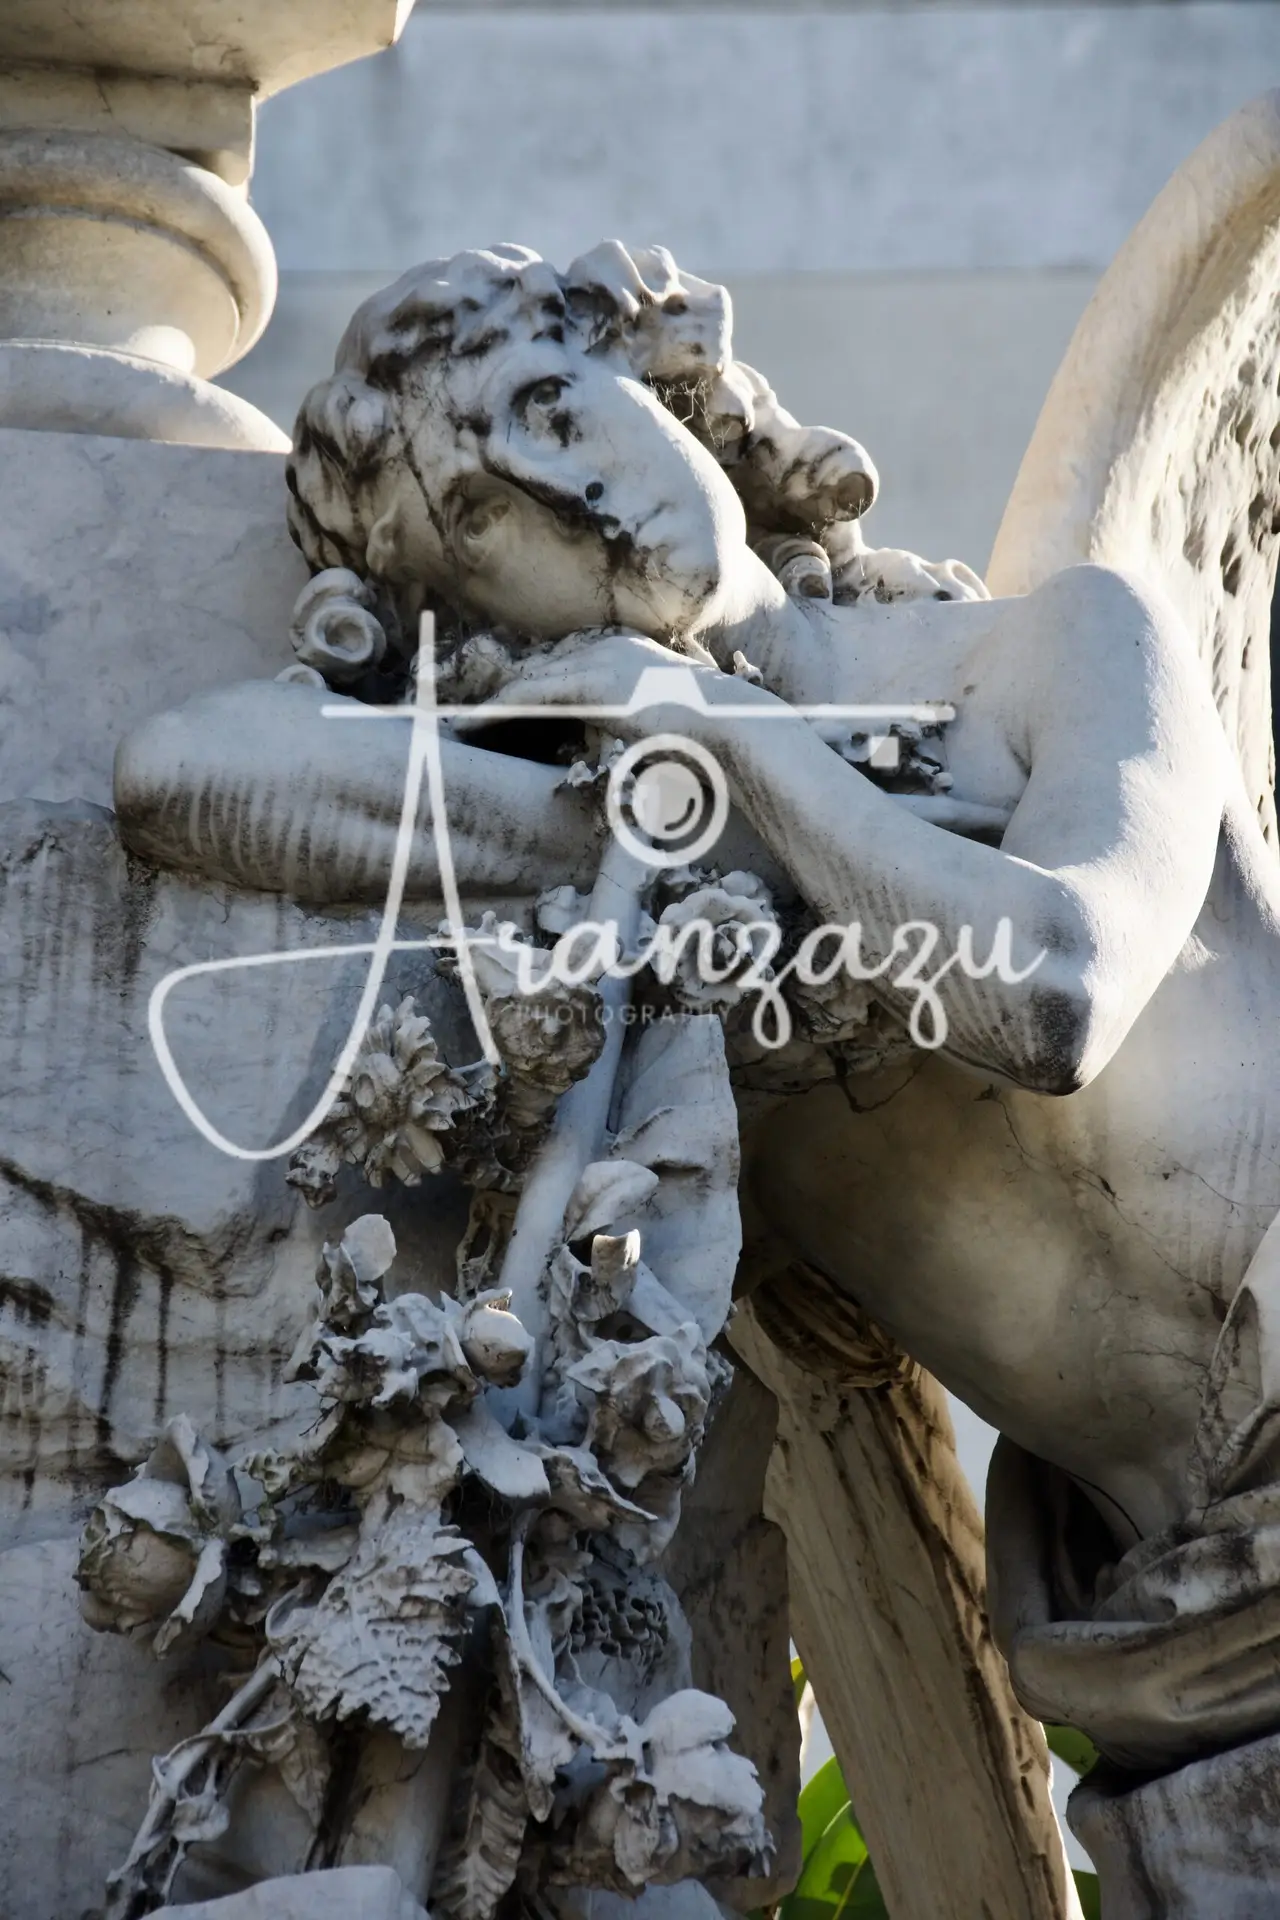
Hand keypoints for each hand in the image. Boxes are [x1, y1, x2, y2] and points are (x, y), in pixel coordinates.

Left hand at [446, 628, 735, 742]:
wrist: (735, 731)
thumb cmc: (709, 737)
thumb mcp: (666, 720)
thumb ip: (635, 719)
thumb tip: (625, 738)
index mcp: (625, 651)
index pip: (560, 666)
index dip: (524, 686)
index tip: (493, 706)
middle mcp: (609, 645)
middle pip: (537, 667)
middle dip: (497, 688)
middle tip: (458, 712)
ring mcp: (601, 660)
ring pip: (529, 680)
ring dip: (491, 702)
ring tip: (456, 722)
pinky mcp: (593, 683)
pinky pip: (533, 694)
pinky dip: (499, 709)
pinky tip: (471, 723)